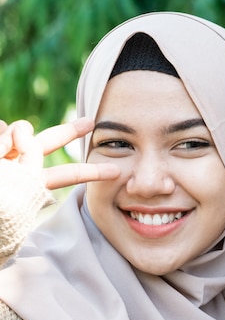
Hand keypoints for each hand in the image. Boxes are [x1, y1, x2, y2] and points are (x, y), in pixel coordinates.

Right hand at [0, 118, 119, 189]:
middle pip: (50, 141)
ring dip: (18, 135)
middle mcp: (21, 166)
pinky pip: (1, 127)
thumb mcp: (12, 196)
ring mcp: (6, 152)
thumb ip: (25, 166)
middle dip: (70, 131)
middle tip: (91, 122)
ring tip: (3, 151)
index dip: (92, 172)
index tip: (117, 171)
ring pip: (23, 129)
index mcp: (31, 185)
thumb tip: (20, 131)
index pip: (68, 175)